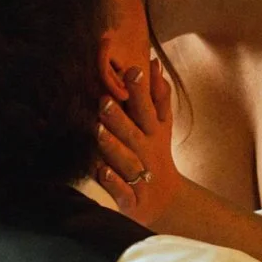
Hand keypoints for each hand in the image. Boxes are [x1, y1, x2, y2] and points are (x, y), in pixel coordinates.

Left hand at [94, 59, 186, 228]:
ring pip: (126, 162)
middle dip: (120, 118)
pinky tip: (102, 171)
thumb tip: (154, 62)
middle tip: (104, 100)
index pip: (147, 109)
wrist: (164, 200)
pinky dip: (113, 183)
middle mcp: (146, 153)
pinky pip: (122, 191)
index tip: (132, 70)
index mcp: (153, 134)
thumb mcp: (163, 125)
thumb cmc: (155, 154)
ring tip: (98, 131)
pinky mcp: (131, 200)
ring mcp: (140, 177)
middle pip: (133, 134)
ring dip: (113, 147)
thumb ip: (159, 96)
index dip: (141, 91)